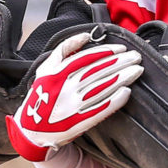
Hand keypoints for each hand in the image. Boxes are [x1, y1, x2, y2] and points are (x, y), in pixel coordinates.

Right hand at [6, 31, 143, 160]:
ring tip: (137, 70)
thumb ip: (64, 50)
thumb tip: (86, 36)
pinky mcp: (78, 122)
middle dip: (120, 62)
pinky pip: (100, 109)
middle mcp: (64, 89)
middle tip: (136, 57)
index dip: (106, 51)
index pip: (86, 58)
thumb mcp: (45, 69)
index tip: (121, 48)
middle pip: (98, 71)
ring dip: (123, 78)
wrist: (30, 130)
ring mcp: (71, 106)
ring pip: (102, 88)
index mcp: (56, 74)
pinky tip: (127, 91)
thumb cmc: (41, 96)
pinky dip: (115, 100)